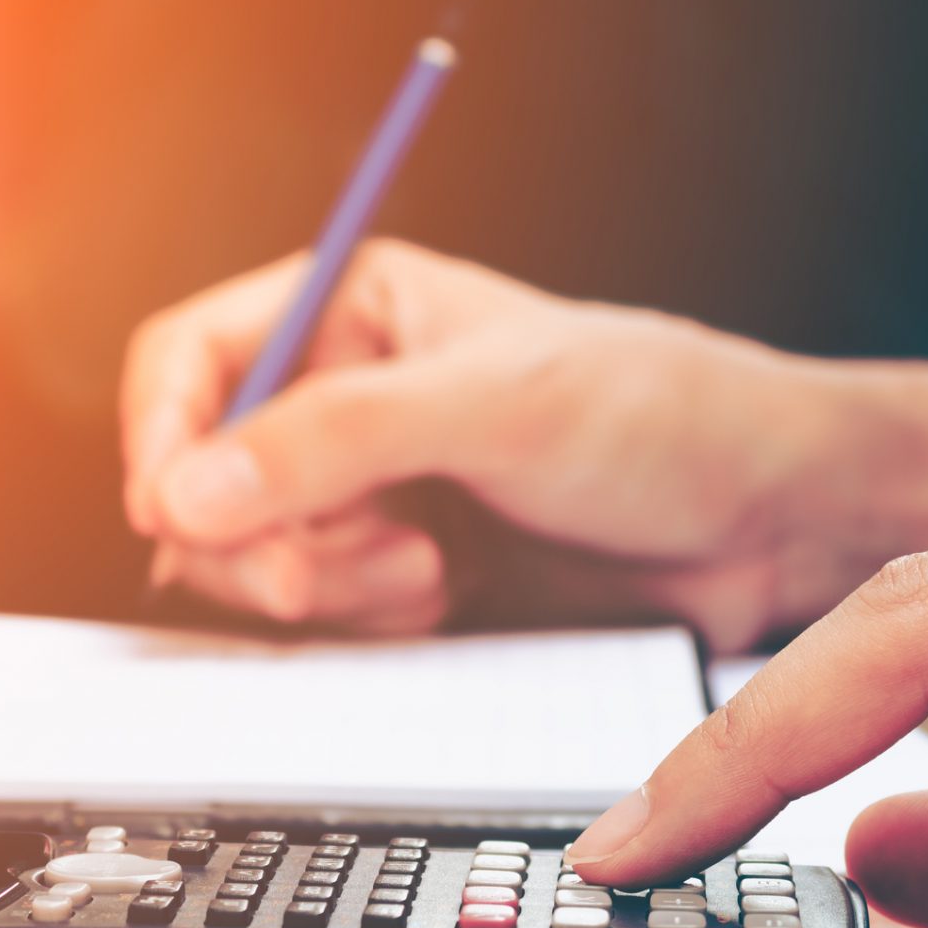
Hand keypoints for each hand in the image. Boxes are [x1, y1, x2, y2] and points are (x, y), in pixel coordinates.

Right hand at [121, 240, 891, 647]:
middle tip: (320, 572)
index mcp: (356, 310)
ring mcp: (372, 489)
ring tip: (423, 570)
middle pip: (205, 475)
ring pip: (254, 553)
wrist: (765, 521)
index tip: (174, 507)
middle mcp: (348, 396)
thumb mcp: (494, 406)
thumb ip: (337, 438)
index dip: (162, 434)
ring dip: (322, 582)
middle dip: (255, 535)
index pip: (192, 359)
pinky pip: (319, 611)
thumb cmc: (661, 416)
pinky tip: (439, 595)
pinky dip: (362, 618)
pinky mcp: (402, 568)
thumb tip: (189, 487)